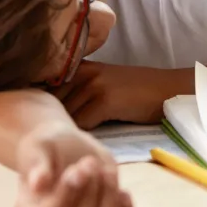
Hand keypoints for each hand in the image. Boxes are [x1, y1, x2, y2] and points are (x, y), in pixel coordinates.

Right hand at [14, 123, 134, 206]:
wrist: (69, 150)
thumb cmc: (49, 148)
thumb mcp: (38, 147)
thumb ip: (36, 164)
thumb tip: (38, 183)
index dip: (67, 196)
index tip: (79, 168)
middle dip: (92, 195)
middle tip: (91, 163)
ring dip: (111, 205)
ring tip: (108, 174)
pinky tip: (124, 193)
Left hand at [52, 62, 180, 129]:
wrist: (166, 90)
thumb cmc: (135, 92)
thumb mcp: (102, 84)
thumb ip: (77, 92)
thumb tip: (49, 113)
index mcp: (80, 66)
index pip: (45, 88)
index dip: (41, 107)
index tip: (39, 120)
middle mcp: (83, 72)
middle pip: (53, 103)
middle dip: (52, 121)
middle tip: (56, 135)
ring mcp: (94, 84)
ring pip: (67, 115)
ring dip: (68, 130)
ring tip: (70, 139)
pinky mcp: (105, 100)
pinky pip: (83, 122)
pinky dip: (84, 133)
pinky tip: (87, 138)